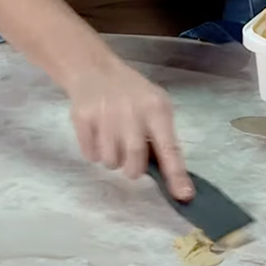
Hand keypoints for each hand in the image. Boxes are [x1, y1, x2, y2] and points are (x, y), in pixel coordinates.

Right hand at [65, 60, 194, 200]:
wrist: (93, 70)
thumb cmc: (131, 93)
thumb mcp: (155, 105)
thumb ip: (162, 137)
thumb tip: (170, 176)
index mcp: (156, 109)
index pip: (169, 147)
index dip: (176, 174)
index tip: (183, 195)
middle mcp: (132, 112)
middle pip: (134, 162)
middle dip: (133, 170)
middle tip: (131, 160)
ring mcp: (105, 115)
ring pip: (110, 162)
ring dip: (113, 160)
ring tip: (113, 141)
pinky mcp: (82, 119)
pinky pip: (90, 155)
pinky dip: (95, 153)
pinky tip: (98, 134)